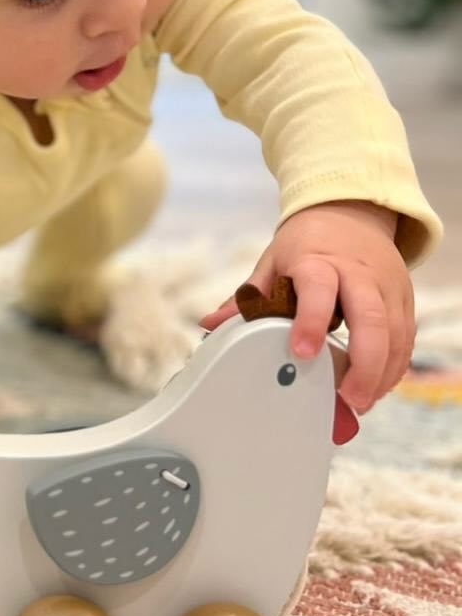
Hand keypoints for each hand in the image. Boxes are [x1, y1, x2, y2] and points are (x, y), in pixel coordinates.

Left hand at [199, 200, 413, 412]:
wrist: (351, 212)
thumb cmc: (307, 243)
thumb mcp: (272, 263)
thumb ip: (247, 298)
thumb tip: (210, 324)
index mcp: (318, 261)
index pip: (317, 289)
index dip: (310, 321)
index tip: (301, 352)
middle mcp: (359, 273)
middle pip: (370, 318)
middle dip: (363, 363)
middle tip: (348, 398)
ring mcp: (387, 285)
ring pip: (395, 333)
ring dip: (381, 372)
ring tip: (360, 402)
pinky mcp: (404, 298)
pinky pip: (406, 337)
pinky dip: (395, 366)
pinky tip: (377, 387)